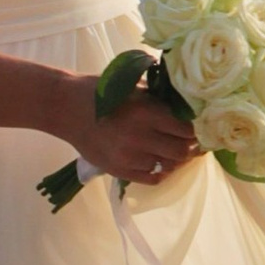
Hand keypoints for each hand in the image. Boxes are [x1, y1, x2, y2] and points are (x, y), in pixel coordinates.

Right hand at [62, 68, 200, 188]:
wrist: (67, 109)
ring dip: (175, 159)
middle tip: (190, 142)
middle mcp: (141, 137)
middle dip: (189, 147)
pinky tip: (159, 163)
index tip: (197, 127)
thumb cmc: (101, 92)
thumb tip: (188, 105)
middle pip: (180, 151)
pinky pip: (151, 178)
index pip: (186, 129)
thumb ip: (160, 97)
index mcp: (147, 112)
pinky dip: (160, 172)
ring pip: (168, 166)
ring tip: (174, 151)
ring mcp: (129, 157)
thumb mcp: (134, 86)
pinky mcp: (119, 170)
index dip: (195, 130)